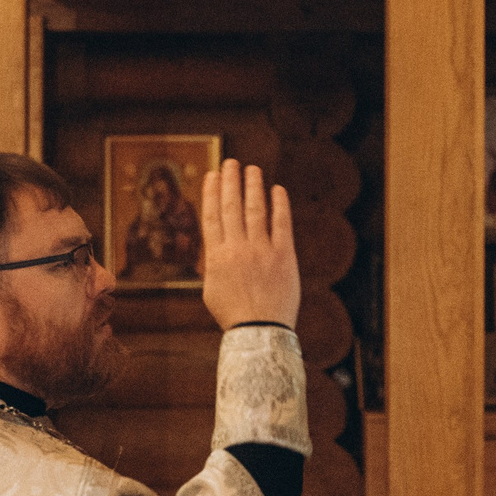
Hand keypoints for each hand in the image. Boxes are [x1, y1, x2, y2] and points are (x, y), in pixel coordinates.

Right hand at [201, 159, 301, 330]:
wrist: (260, 331)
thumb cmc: (233, 315)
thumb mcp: (211, 290)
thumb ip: (212, 264)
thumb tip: (213, 245)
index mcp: (216, 257)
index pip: (211, 216)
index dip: (211, 193)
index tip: (212, 176)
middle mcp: (237, 249)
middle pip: (231, 207)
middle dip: (230, 182)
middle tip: (230, 163)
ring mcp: (261, 250)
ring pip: (255, 210)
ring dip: (253, 186)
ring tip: (252, 170)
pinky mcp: (284, 255)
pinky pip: (281, 223)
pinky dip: (279, 204)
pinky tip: (277, 190)